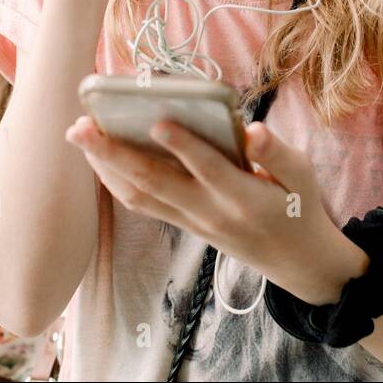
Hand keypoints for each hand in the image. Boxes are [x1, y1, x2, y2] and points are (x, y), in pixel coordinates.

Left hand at [65, 117, 368, 305]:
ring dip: (104, 166)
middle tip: (81, 124)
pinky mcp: (182, 224)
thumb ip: (276, 154)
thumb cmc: (298, 207)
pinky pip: (141, 203)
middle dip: (114, 153)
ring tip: (80, 133)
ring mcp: (191, 221)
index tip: (158, 121)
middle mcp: (210, 212)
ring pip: (138, 196)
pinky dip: (114, 179)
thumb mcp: (302, 177)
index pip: (209, 169)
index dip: (184, 146)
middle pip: (154, 183)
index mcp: (245, 198)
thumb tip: (253, 131)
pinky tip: (98, 155)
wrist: (295, 261)